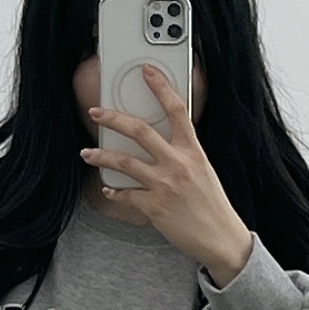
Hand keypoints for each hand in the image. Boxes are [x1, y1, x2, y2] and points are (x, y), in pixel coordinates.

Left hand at [82, 62, 254, 286]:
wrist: (221, 238)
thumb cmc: (212, 205)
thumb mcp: (203, 171)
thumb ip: (183, 155)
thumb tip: (161, 144)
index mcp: (193, 151)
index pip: (177, 110)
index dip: (160, 87)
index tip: (146, 71)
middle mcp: (178, 164)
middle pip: (140, 131)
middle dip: (114, 118)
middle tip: (96, 112)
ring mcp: (165, 186)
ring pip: (125, 163)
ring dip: (101, 156)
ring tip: (87, 153)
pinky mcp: (155, 208)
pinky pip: (126, 196)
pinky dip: (114, 193)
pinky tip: (108, 190)